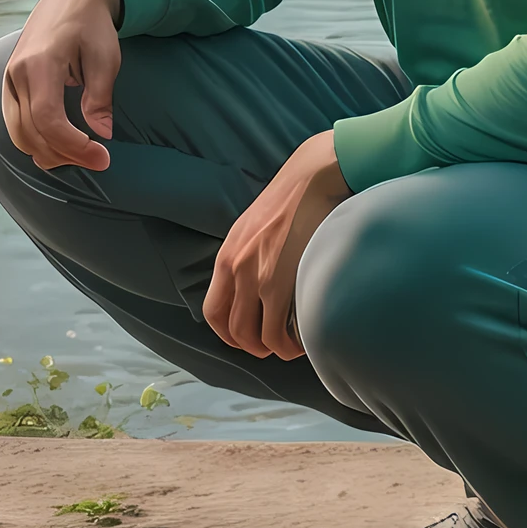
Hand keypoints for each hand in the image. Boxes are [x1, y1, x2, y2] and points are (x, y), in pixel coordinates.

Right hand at [2, 0, 122, 172]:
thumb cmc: (91, 25)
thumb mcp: (105, 56)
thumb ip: (100, 97)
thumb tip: (102, 134)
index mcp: (39, 62)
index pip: (48, 119)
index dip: (74, 145)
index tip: (102, 156)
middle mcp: (16, 73)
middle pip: (30, 132)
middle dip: (64, 155)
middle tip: (99, 160)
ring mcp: (8, 80)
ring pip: (18, 134)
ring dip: (48, 153)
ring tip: (82, 156)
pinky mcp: (9, 85)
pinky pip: (16, 124)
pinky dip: (36, 141)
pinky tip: (61, 146)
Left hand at [204, 131, 351, 360]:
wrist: (313, 177)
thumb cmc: (293, 200)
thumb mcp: (255, 228)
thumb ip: (249, 256)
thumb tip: (258, 286)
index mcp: (227, 257)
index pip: (213, 312)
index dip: (229, 335)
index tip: (249, 339)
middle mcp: (235, 269)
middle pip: (234, 331)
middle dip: (255, 347)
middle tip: (276, 347)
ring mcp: (256, 277)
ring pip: (256, 337)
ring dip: (274, 349)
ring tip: (294, 346)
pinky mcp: (279, 282)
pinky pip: (277, 332)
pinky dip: (289, 345)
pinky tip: (304, 339)